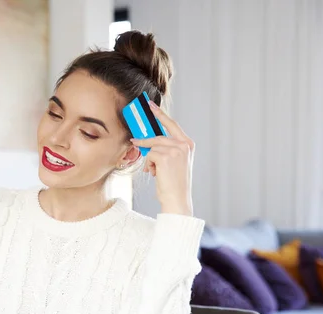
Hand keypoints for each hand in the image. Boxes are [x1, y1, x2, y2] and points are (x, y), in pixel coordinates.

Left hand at [130, 101, 194, 215]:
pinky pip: (149, 154)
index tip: (151, 105)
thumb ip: (166, 149)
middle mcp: (184, 145)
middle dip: (145, 140)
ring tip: (153, 170)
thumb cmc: (174, 183)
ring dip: (149, 159)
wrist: (177, 199)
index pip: (172, 125)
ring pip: (152, 146)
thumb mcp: (173, 163)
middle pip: (158, 136)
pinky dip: (149, 164)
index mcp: (188, 145)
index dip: (160, 114)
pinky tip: (155, 173)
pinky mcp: (165, 156)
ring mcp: (176, 150)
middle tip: (134, 140)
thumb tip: (148, 142)